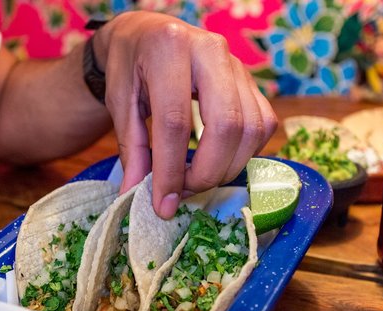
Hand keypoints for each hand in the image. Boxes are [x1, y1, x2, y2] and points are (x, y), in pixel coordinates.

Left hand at [94, 11, 276, 218]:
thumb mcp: (119, 101)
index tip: (164, 204)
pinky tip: (218, 160)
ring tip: (195, 179)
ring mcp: (238, 65)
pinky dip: (244, 153)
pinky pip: (262, 125)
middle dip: (207, 173)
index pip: (176, 121)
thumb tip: (137, 193)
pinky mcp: (252, 81)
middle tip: (182, 192)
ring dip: (227, 168)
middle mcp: (211, 50)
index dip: (171, 170)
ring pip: (251, 129)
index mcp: (169, 48)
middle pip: (226, 125)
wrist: (149, 34)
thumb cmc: (130, 66)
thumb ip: (131, 147)